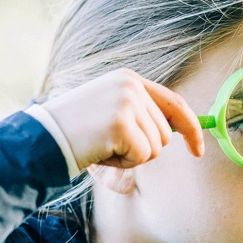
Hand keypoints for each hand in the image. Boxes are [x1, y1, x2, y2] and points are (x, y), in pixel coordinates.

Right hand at [41, 69, 203, 170]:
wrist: (43, 137)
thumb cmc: (80, 131)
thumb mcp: (114, 111)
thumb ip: (143, 115)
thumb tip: (180, 132)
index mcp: (130, 80)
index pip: (175, 103)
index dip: (191, 128)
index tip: (199, 150)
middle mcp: (131, 86)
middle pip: (166, 133)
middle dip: (144, 148)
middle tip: (111, 142)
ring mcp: (126, 103)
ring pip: (157, 147)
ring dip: (133, 155)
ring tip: (105, 145)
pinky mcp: (121, 123)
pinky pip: (143, 155)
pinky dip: (125, 162)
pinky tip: (103, 152)